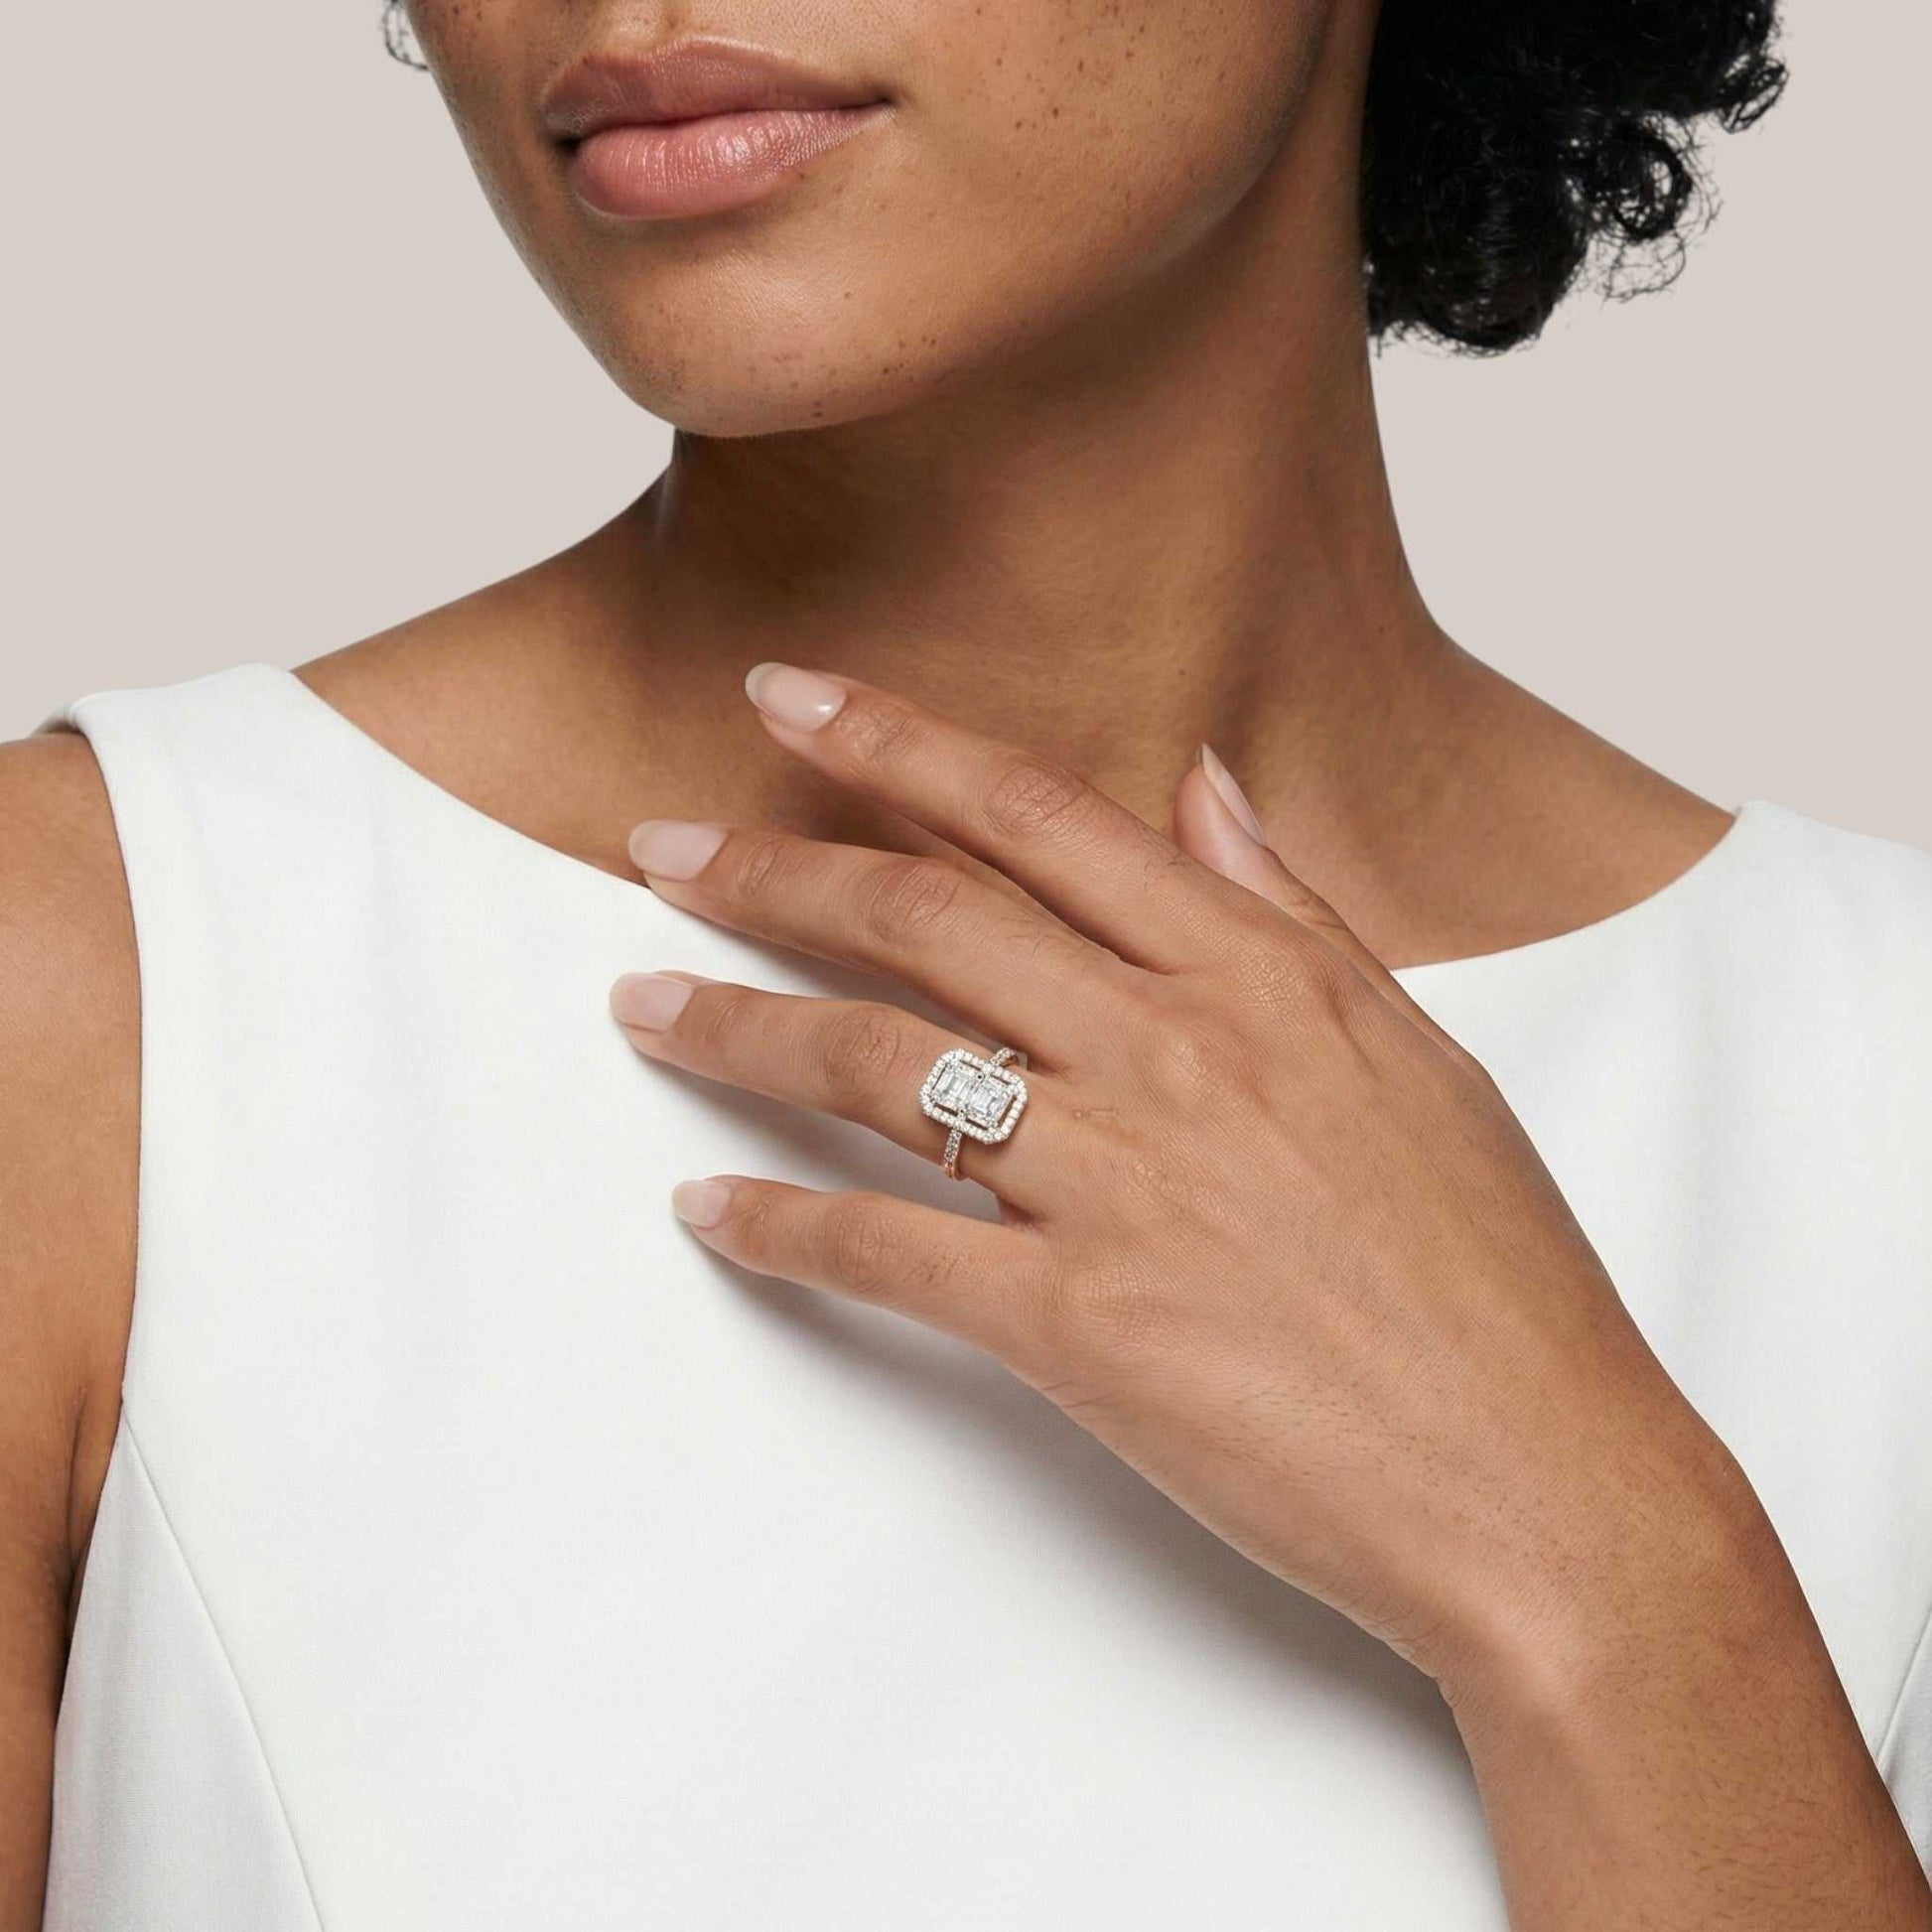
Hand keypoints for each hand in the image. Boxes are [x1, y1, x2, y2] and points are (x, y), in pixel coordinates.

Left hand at [611, 664, 1749, 1693]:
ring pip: (879, 1066)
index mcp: (1256, 975)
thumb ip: (1291, 912)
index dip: (892, 743)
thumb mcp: (1417, 1055)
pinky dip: (781, 1226)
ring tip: (642, 1005)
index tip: (784, 698)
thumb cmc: (1494, 1276)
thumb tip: (1204, 787)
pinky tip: (709, 1208)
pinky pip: (888, 1251)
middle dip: (768, 870)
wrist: (1545, 1482)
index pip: (1034, 817)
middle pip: (921, 919)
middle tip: (652, 846)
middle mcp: (1173, 1052)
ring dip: (736, 1028)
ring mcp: (1121, 1185)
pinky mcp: (1079, 1324)